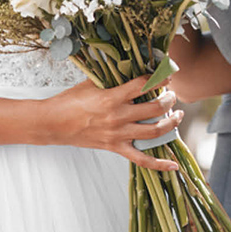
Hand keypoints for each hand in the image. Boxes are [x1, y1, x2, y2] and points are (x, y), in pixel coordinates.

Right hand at [45, 76, 181, 171]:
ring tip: (177, 115)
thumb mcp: (90, 83)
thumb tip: (129, 66)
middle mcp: (118, 117)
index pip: (143, 85)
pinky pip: (142, 160)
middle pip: (155, 108)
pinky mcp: (115, 148)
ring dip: (171, 123)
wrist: (53, 124)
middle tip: (172, 95)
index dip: (159, 79)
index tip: (167, 76)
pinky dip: (159, 164)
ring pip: (154, 131)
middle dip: (169, 100)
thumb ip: (111, 76)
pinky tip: (173, 166)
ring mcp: (118, 135)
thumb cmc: (69, 101)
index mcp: (112, 97)